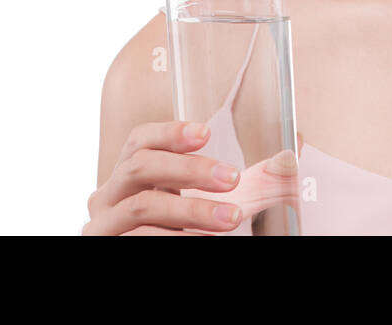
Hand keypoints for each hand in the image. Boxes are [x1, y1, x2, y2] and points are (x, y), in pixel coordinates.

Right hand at [83, 120, 302, 234]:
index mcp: (130, 175)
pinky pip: (137, 239)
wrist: (152, 260)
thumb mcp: (207, 204)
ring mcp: (101, 225)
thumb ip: (241, 184)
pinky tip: (201, 241)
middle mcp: (107, 195)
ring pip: (143, 206)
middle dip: (190, 169)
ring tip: (232, 220)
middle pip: (141, 166)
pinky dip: (172, 238)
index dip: (171, 132)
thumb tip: (291, 159)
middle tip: (232, 180)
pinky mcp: (100, 248)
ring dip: (192, 210)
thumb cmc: (179, 233)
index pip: (140, 140)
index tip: (207, 133)